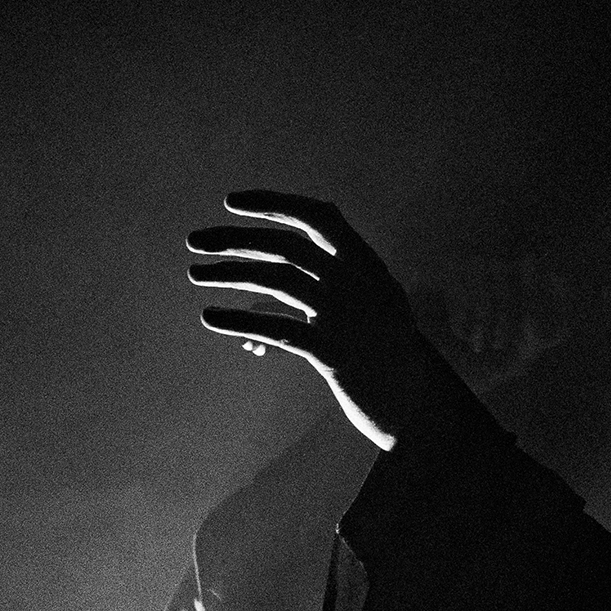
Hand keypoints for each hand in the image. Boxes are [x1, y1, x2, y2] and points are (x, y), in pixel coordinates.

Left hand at [187, 190, 470, 451]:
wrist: (417, 407)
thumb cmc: (385, 355)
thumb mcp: (370, 306)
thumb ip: (332, 281)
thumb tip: (264, 283)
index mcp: (369, 267)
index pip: (320, 218)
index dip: (275, 204)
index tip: (231, 203)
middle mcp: (359, 285)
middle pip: (289, 247)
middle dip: (237, 239)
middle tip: (194, 241)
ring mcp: (348, 318)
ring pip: (278, 280)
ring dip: (230, 273)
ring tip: (195, 274)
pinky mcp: (334, 353)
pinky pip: (278, 329)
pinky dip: (241, 321)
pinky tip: (211, 318)